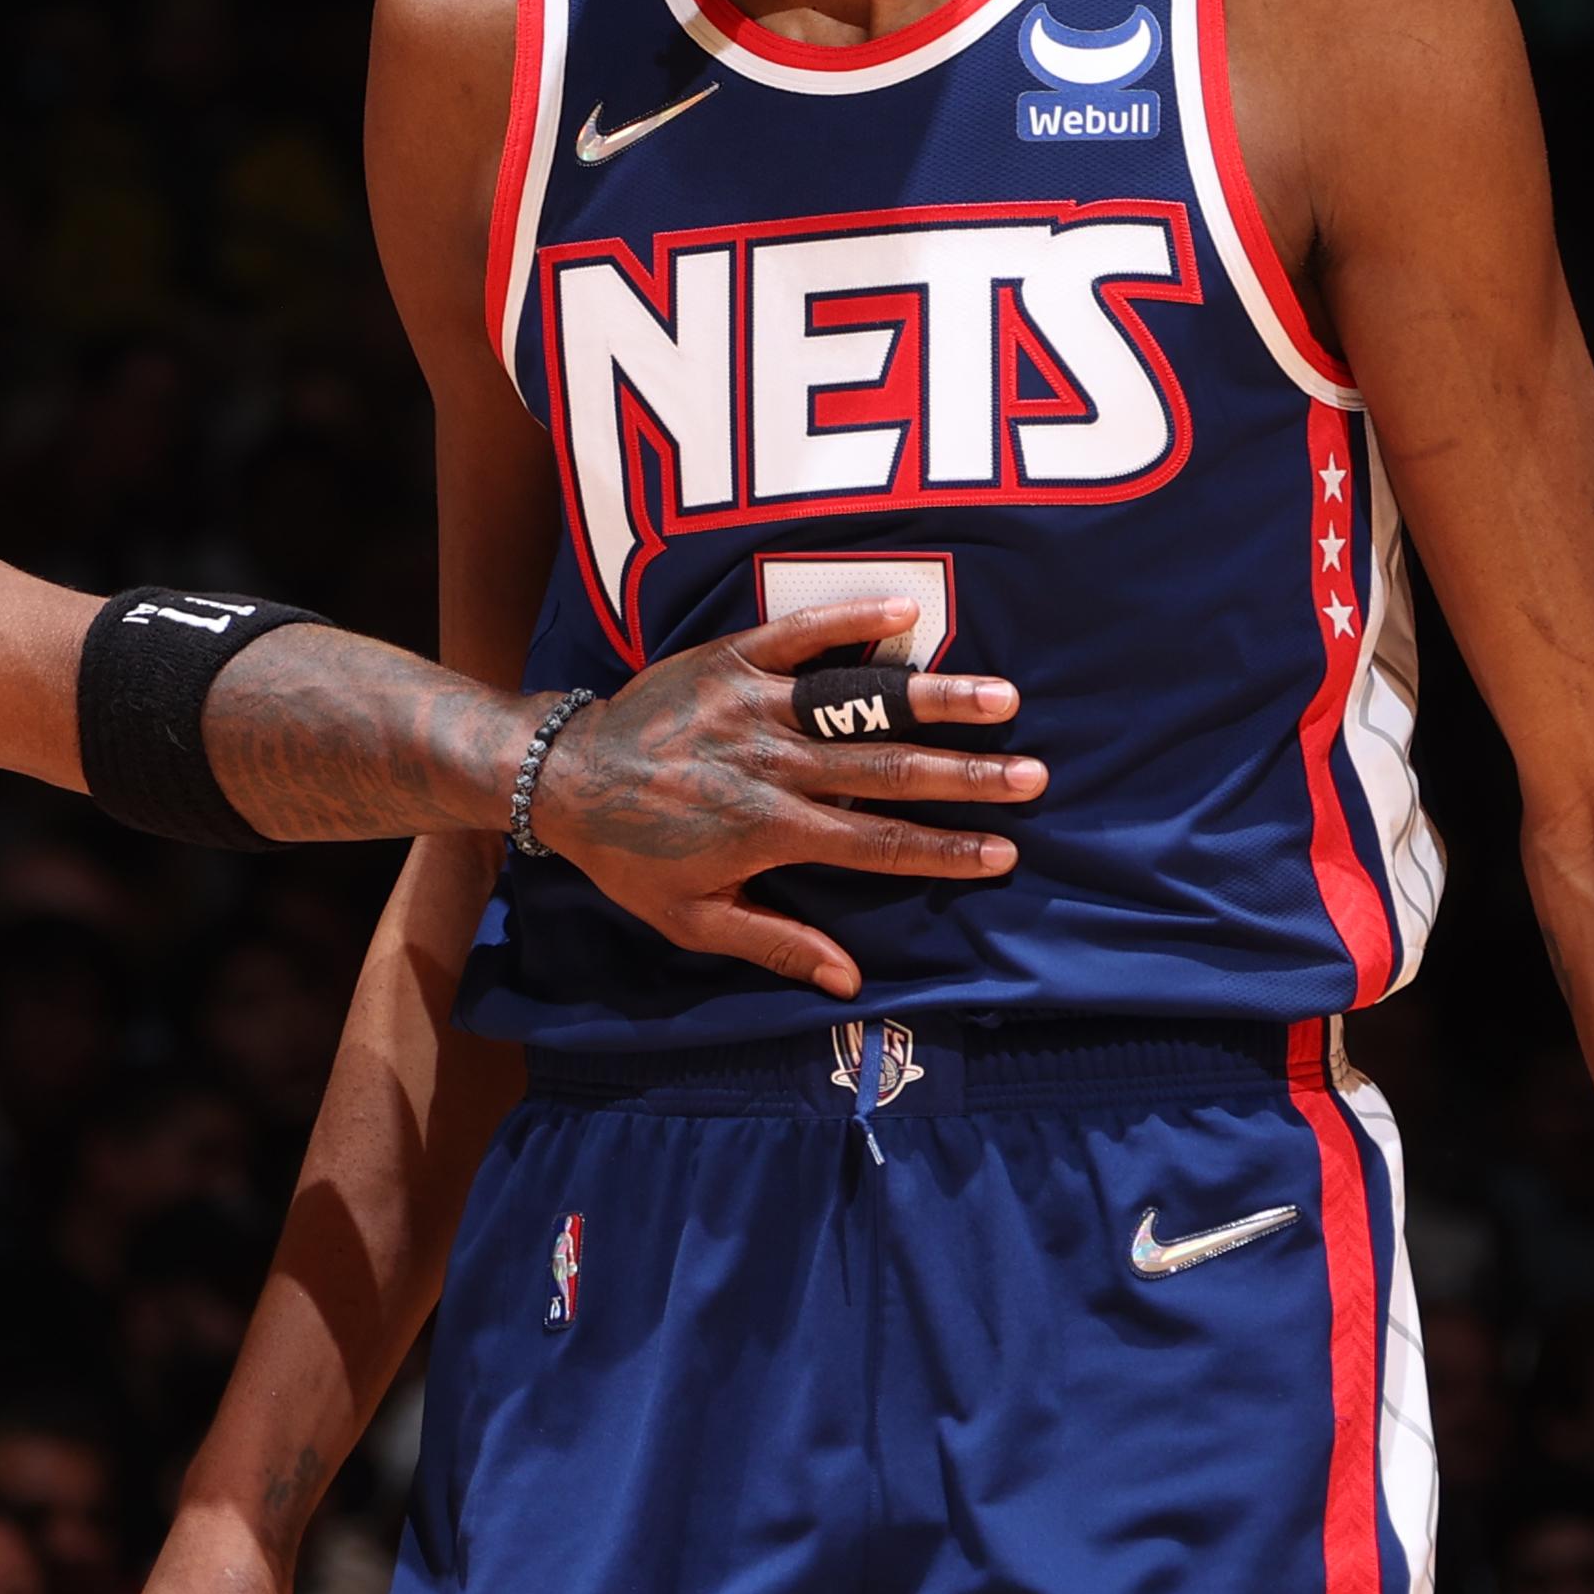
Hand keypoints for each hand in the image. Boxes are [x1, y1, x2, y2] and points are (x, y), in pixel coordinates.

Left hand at [532, 597, 1041, 993]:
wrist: (561, 777)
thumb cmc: (630, 855)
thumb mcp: (691, 919)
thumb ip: (774, 944)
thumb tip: (849, 982)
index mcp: (771, 831)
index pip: (878, 845)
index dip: (944, 850)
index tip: (1003, 850)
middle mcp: (774, 767)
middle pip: (888, 772)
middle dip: (967, 776)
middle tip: (1032, 774)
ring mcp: (754, 706)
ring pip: (857, 703)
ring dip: (932, 699)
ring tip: (999, 695)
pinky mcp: (730, 659)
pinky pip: (798, 634)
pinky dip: (850, 619)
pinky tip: (908, 611)